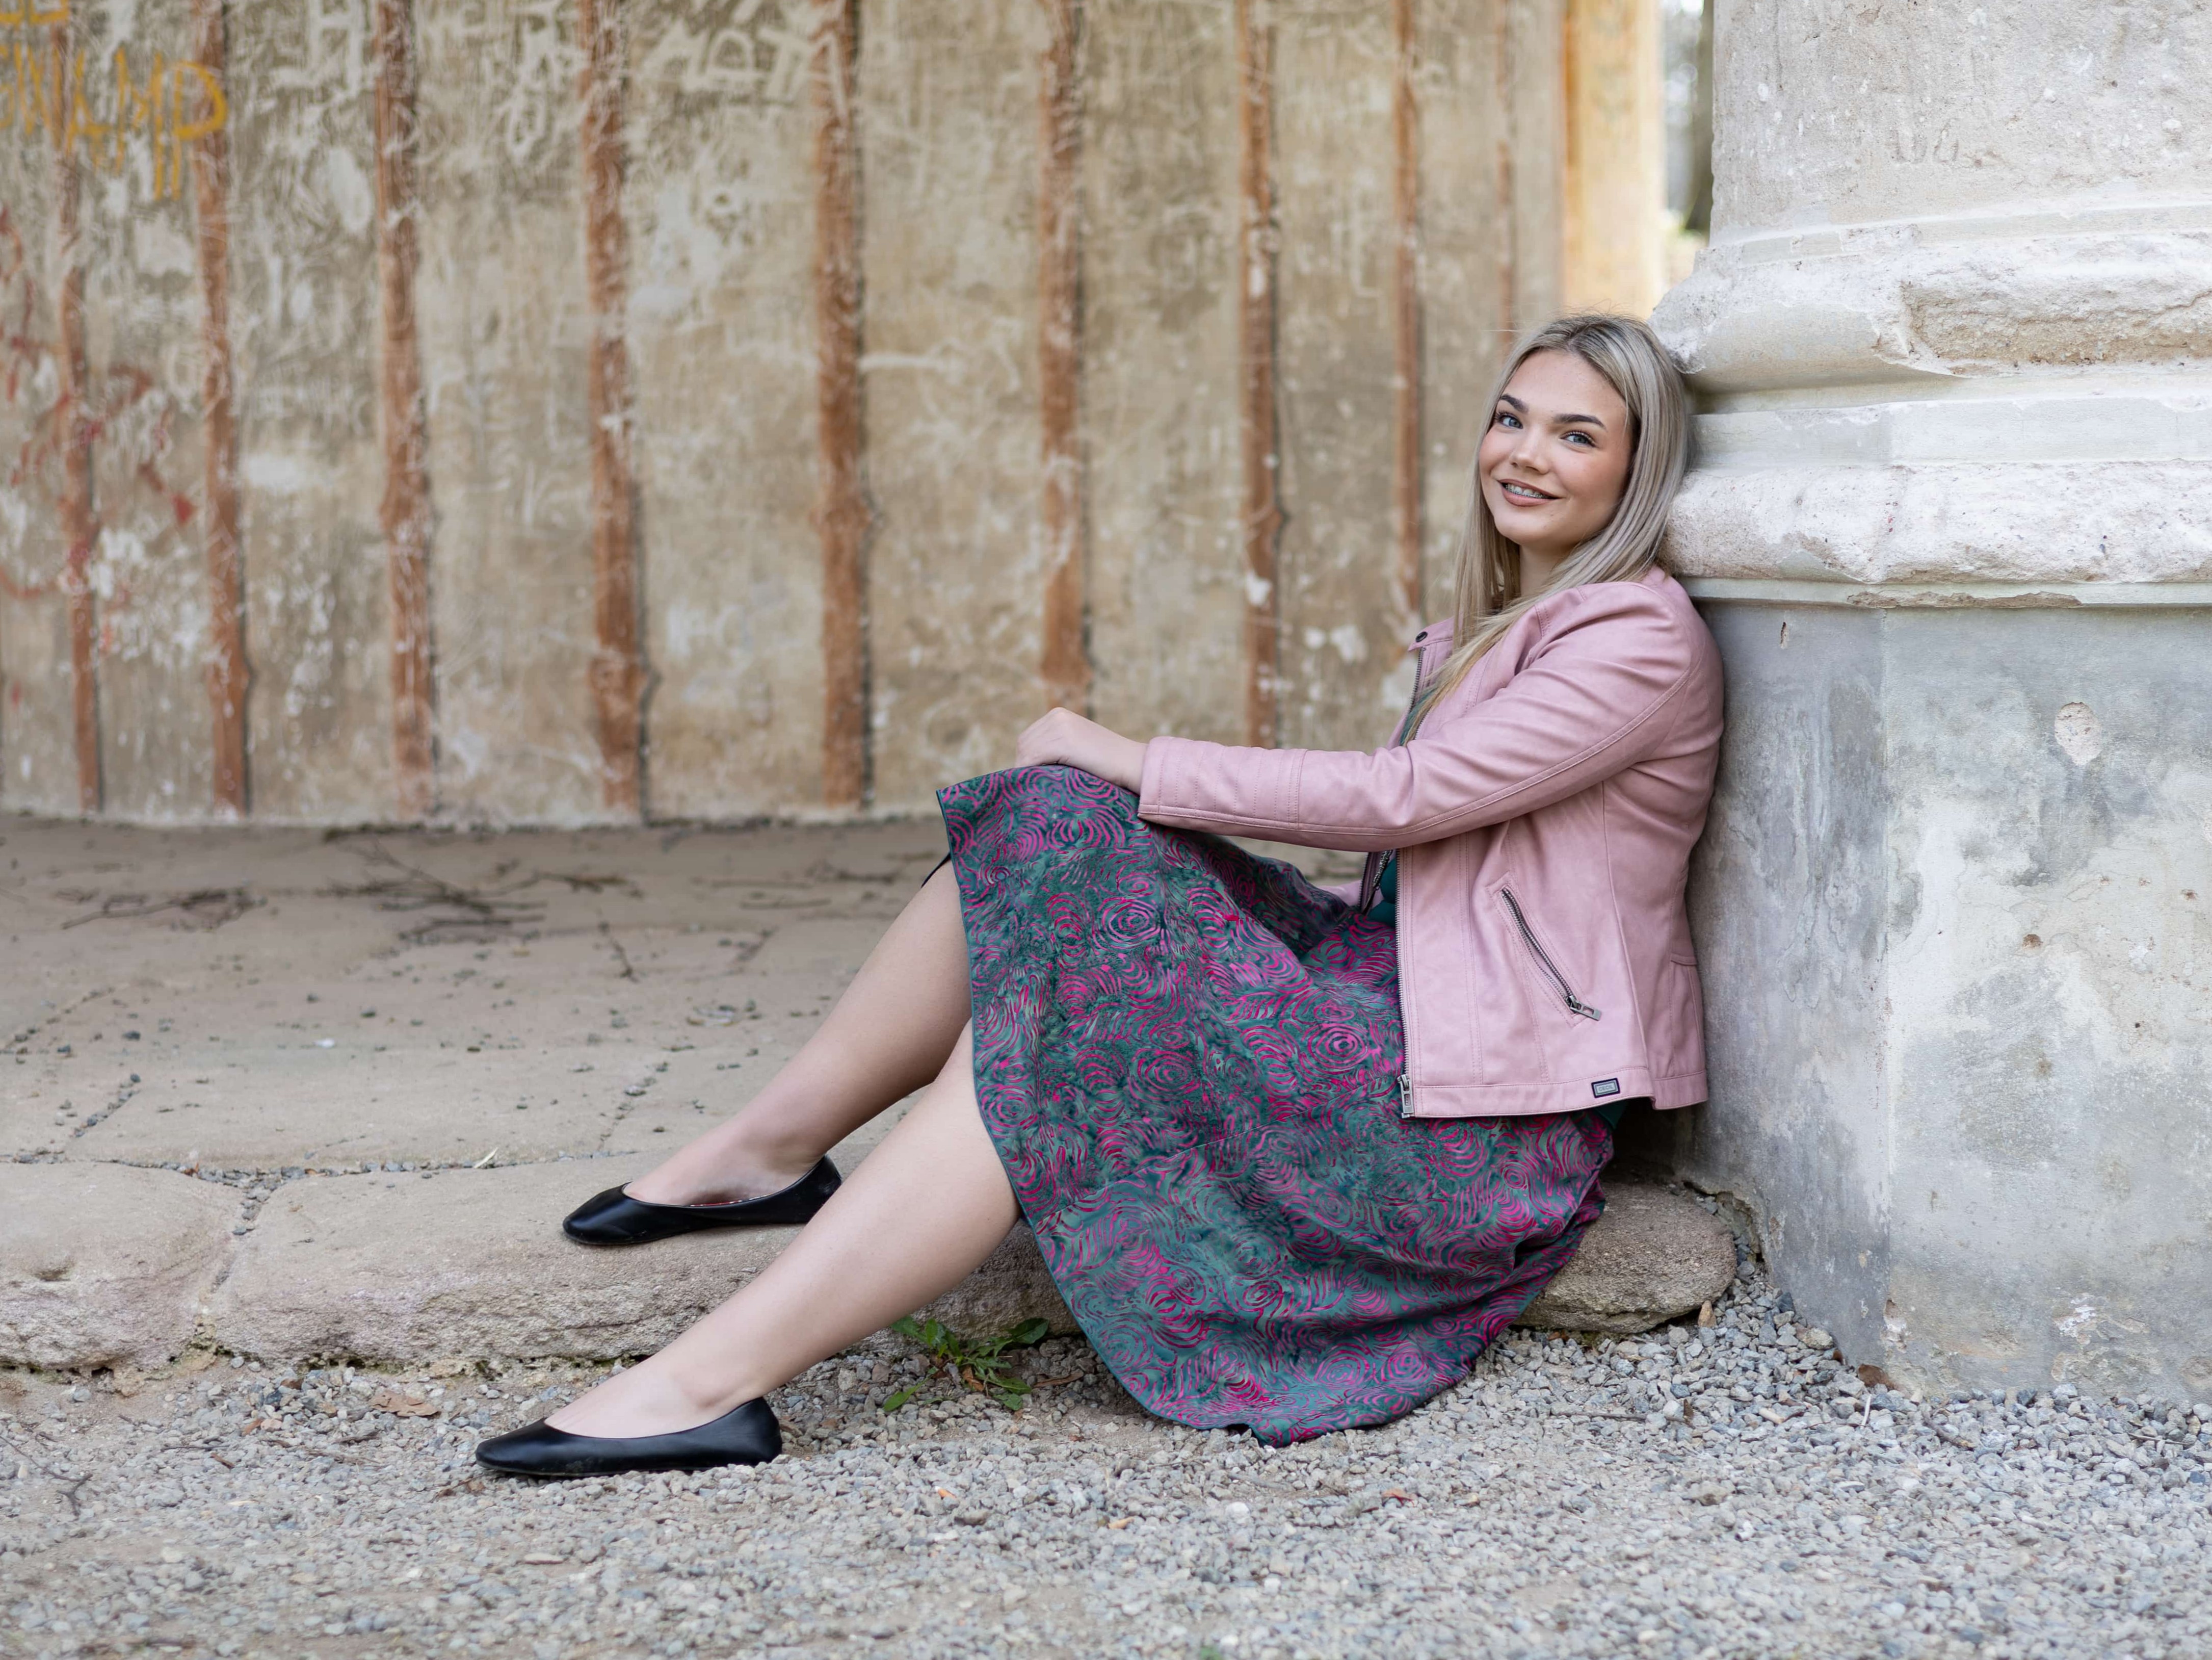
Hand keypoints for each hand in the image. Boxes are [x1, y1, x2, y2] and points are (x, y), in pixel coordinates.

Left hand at [1013, 708, 1147, 792]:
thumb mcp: (1079, 746)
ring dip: (1028, 773)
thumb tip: (1028, 767)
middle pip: (1024, 745)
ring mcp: (1059, 727)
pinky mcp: (1063, 742)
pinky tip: (1042, 788)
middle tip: (1034, 788)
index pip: (1028, 739)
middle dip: (1026, 767)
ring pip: (1026, 754)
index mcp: (1058, 715)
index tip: (1034, 780)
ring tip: (1039, 790)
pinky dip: (1032, 775)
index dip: (1027, 761)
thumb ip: (1058, 748)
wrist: (1133, 764)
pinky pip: (1032, 760)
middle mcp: (1056, 716)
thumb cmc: (1109, 764)